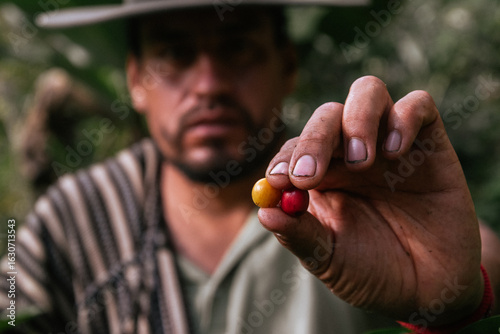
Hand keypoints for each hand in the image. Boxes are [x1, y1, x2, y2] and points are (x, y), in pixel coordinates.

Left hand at [258, 76, 483, 324]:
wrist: (426, 292)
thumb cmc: (370, 273)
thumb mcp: (328, 259)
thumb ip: (298, 234)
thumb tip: (264, 211)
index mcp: (321, 175)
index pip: (294, 147)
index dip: (284, 158)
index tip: (278, 180)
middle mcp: (351, 153)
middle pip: (326, 116)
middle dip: (314, 139)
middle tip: (309, 174)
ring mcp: (390, 143)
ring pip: (367, 92)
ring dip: (357, 120)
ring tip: (361, 162)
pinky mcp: (429, 142)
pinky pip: (418, 105)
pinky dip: (403, 119)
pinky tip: (395, 154)